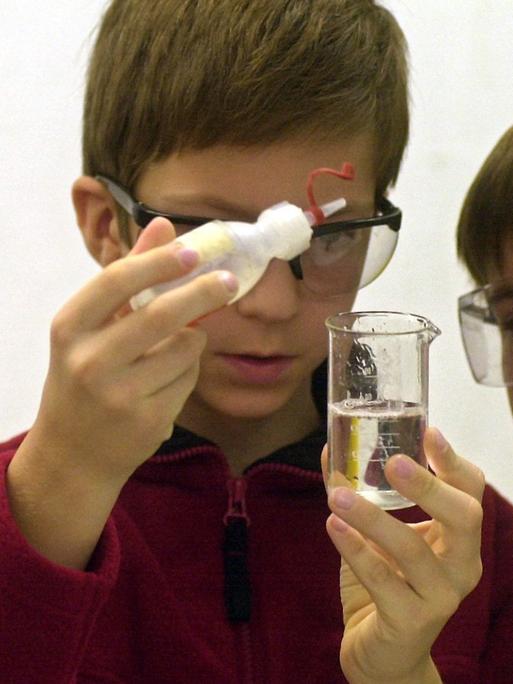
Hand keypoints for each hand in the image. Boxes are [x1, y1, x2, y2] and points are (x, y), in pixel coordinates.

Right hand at [23, 217, 237, 485]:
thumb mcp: (89, 328)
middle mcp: (90, 360)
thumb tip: (163, 225)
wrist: (72, 454)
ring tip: (176, 346)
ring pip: (184, 349)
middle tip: (229, 282)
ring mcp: (119, 395)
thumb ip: (127, 276)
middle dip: (203, 293)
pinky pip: (189, 379)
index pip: (118, 280)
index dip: (160, 261)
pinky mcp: (148, 421)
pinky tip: (167, 380)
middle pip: (162, 314)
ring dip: (193, 340)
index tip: (194, 250)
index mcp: (69, 327)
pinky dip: (189, 370)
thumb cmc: (81, 380)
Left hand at [323, 428, 484, 683]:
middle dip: (430, 486)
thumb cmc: (386, 584)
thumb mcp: (376, 535)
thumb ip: (361, 493)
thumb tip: (334, 447)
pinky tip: (333, 526)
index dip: (453, 461)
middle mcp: (461, 565)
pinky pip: (383, 582)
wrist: (383, 654)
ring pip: (413, 550)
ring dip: (372, 518)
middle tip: (394, 460)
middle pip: (464, 517)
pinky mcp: (411, 621)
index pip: (470, 492)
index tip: (428, 431)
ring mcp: (440, 597)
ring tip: (336, 494)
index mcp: (458, 539)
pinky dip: (356, 550)